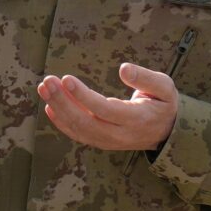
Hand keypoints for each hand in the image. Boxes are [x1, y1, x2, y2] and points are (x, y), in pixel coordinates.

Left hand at [39, 62, 178, 151]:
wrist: (166, 132)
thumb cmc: (163, 104)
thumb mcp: (165, 87)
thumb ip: (146, 78)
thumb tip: (124, 69)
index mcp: (137, 119)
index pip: (105, 109)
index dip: (84, 96)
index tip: (67, 79)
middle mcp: (121, 134)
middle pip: (86, 122)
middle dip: (63, 101)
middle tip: (48, 81)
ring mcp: (109, 141)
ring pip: (79, 129)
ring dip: (59, 109)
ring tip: (44, 88)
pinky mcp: (101, 142)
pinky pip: (78, 135)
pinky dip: (61, 122)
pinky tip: (50, 106)